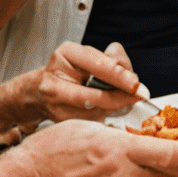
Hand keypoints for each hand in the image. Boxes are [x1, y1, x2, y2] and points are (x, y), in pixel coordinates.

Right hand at [0, 41, 147, 141]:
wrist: (37, 92)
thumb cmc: (68, 70)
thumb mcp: (87, 55)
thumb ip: (111, 59)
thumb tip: (128, 72)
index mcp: (65, 55)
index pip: (98, 65)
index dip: (120, 76)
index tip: (137, 84)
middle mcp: (55, 80)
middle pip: (96, 95)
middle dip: (121, 97)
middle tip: (140, 96)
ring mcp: (54, 104)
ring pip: (95, 111)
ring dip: (114, 108)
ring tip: (124, 100)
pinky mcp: (58, 121)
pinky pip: (89, 120)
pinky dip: (103, 116)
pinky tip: (108, 109)